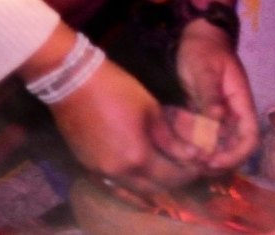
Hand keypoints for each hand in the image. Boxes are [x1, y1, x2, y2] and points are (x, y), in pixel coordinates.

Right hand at [48, 53, 203, 190]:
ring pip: (132, 188)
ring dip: (152, 182)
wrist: (74, 84)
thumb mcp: (151, 110)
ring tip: (167, 165)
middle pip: (151, 189)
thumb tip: (190, 154)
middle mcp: (117, 173)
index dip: (188, 173)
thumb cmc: (117, 90)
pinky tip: (143, 162)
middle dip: (172, 181)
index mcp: (136, 158)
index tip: (200, 164)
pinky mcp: (89, 166)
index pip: (170, 177)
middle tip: (185, 167)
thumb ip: (170, 138)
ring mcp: (100, 171)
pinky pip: (117, 181)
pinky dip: (134, 177)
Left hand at [173, 22, 258, 171]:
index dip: (236, 154)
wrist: (193, 37)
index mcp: (240, 103)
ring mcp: (216, 117)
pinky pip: (199, 139)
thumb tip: (216, 119)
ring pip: (215, 148)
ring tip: (182, 162)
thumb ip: (209, 94)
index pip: (250, 137)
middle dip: (217, 164)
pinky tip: (175, 151)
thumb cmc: (202, 50)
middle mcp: (231, 115)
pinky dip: (190, 149)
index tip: (212, 161)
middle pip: (234, 149)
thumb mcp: (204, 70)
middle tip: (194, 168)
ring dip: (202, 159)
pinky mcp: (200, 117)